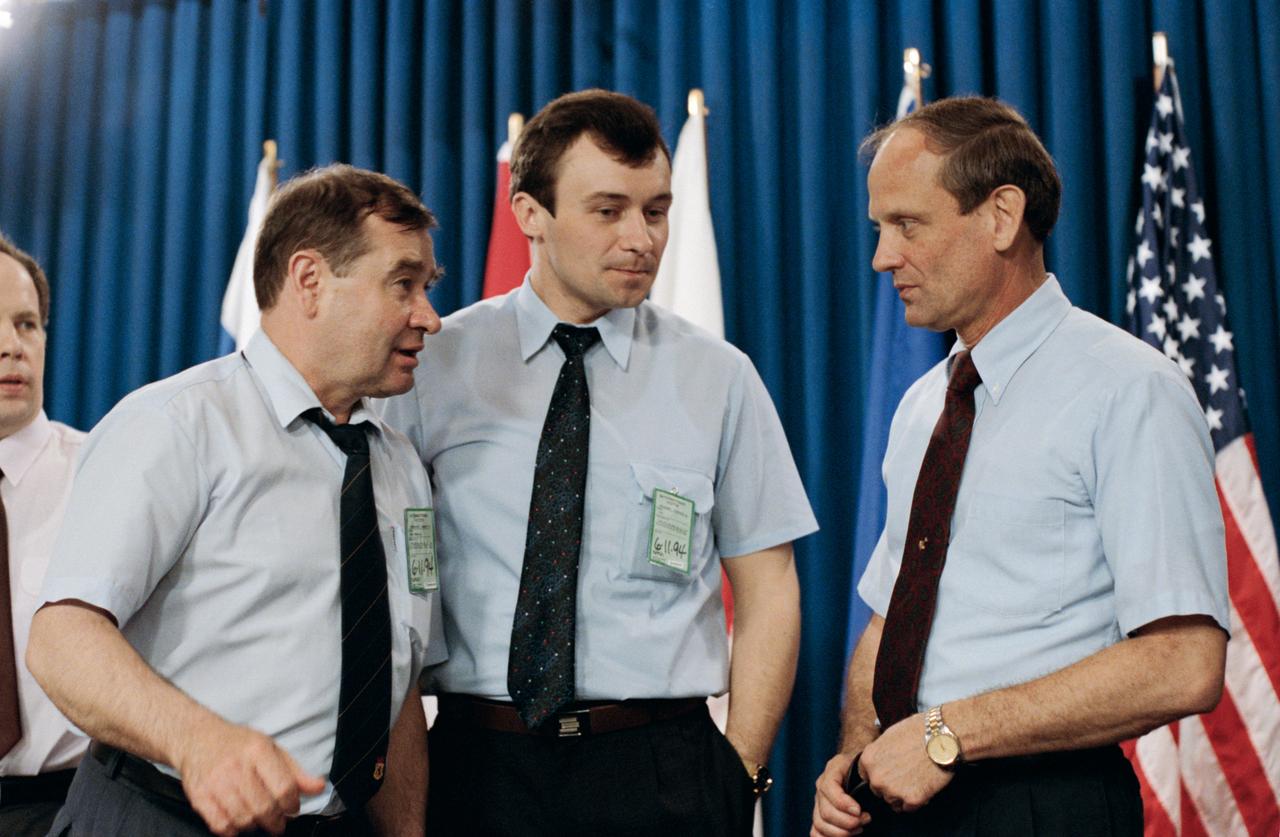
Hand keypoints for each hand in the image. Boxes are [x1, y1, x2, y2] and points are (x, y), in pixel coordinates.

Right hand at [174, 718, 326, 835]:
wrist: (197, 738)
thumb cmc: (238, 744)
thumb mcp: (271, 748)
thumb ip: (295, 771)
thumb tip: (319, 787)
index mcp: (258, 750)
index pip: (284, 787)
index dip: (292, 804)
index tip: (293, 809)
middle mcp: (237, 766)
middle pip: (264, 807)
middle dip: (276, 822)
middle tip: (278, 824)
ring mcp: (216, 782)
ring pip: (243, 819)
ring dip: (255, 826)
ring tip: (259, 821)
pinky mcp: (199, 795)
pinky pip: (220, 824)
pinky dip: (232, 831)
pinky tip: (238, 824)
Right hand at [811, 751, 870, 836]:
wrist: (861, 768)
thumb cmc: (866, 768)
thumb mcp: (867, 764)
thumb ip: (868, 774)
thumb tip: (873, 791)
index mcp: (832, 770)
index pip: (829, 788)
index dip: (843, 803)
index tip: (859, 811)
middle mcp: (821, 786)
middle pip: (826, 811)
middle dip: (847, 822)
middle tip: (866, 820)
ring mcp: (818, 802)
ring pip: (820, 824)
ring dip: (841, 832)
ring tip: (859, 828)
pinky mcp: (819, 815)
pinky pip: (815, 832)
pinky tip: (845, 836)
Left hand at [860, 713, 952, 812]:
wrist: (942, 737)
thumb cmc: (918, 731)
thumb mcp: (889, 736)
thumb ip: (880, 752)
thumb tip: (880, 761)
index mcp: (868, 759)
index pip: (866, 776)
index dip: (879, 774)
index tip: (889, 772)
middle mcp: (877, 777)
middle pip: (879, 790)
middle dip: (890, 785)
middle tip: (906, 775)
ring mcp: (893, 790)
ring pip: (893, 801)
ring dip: (903, 795)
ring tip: (916, 779)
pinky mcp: (912, 799)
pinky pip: (909, 807)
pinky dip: (917, 800)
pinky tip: (924, 785)